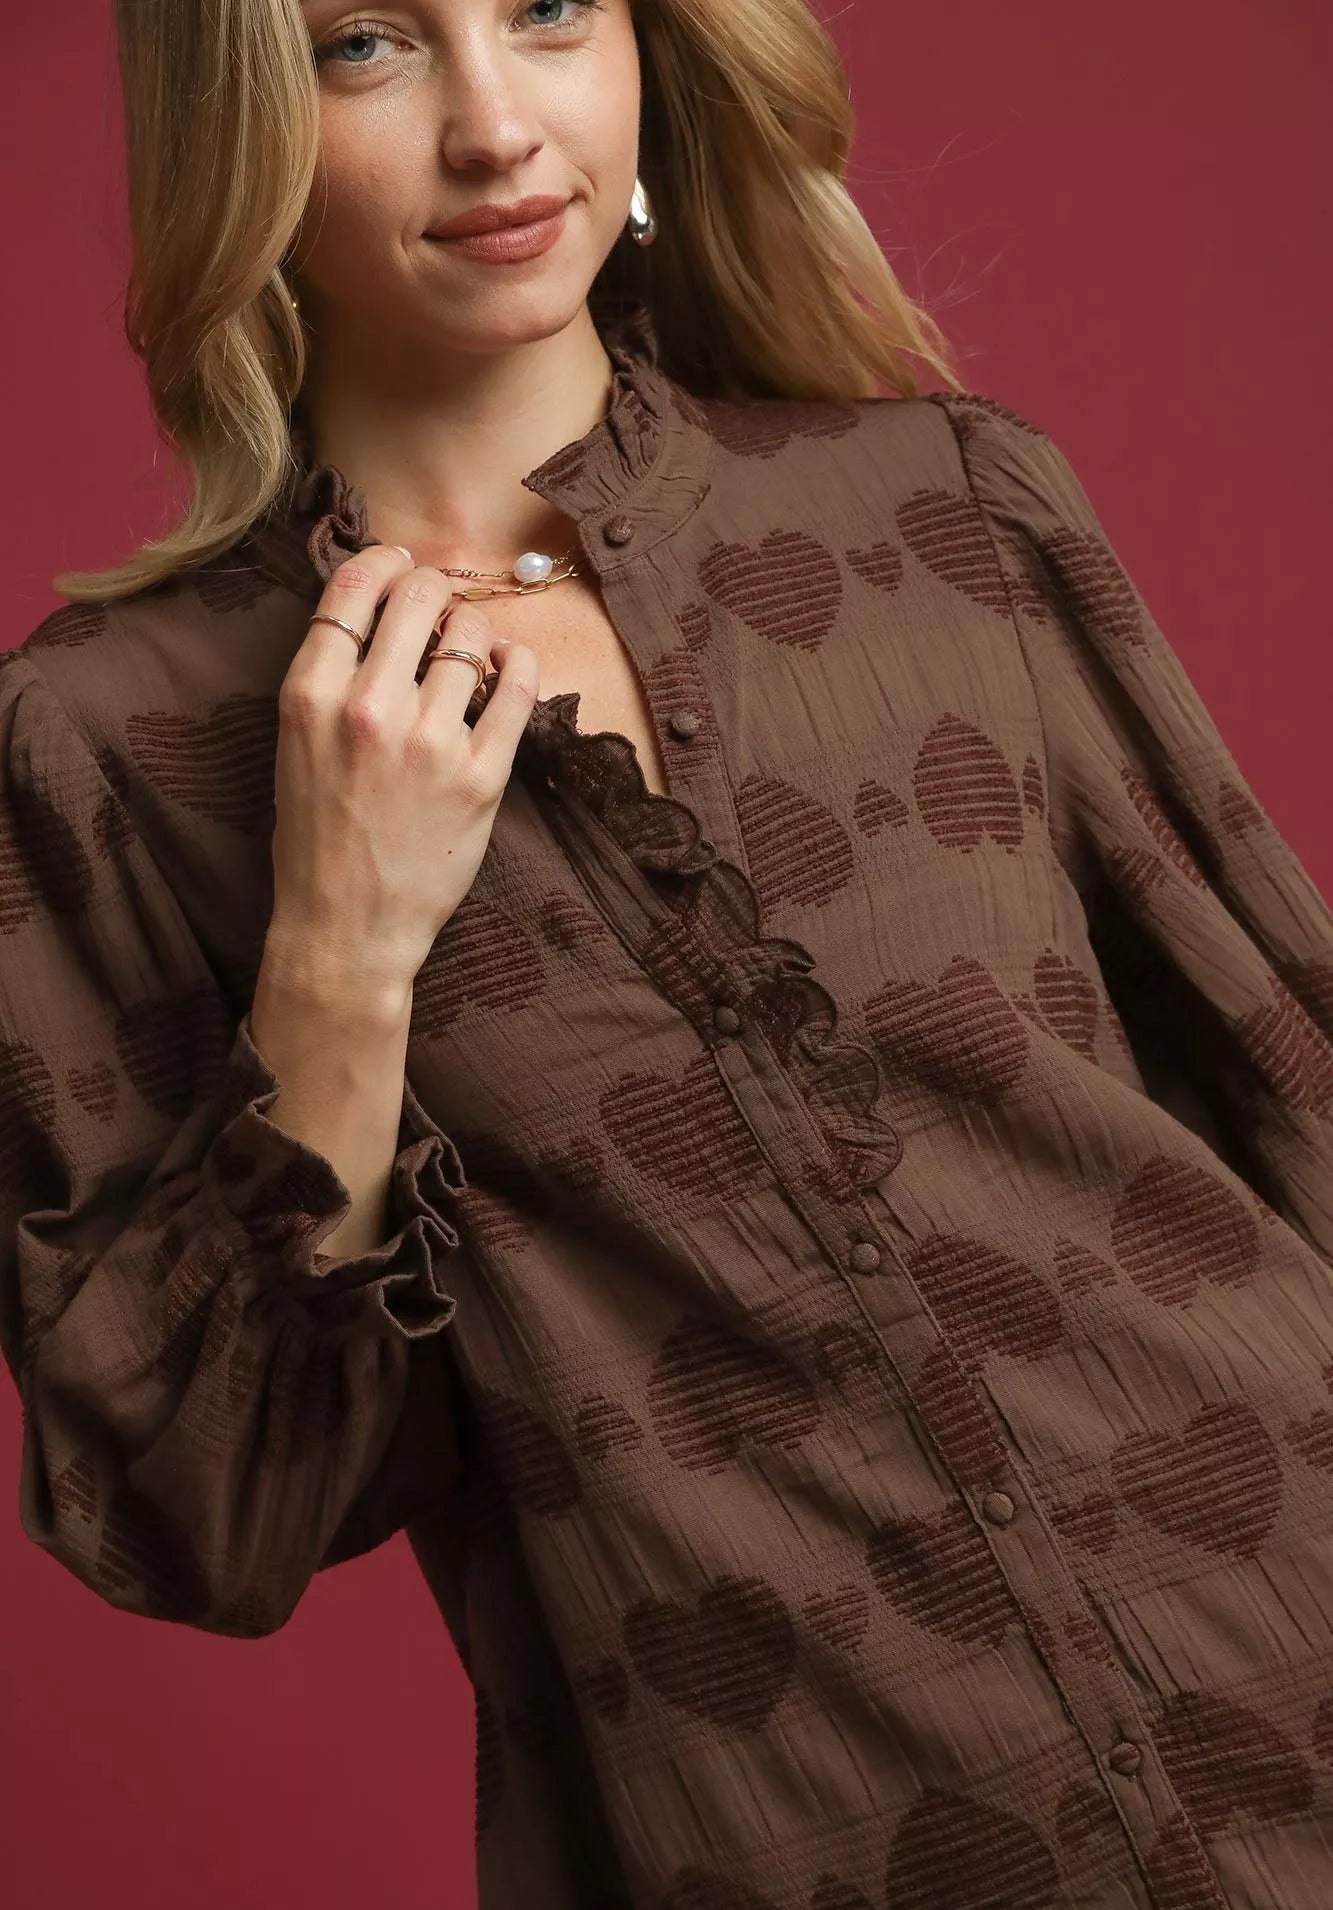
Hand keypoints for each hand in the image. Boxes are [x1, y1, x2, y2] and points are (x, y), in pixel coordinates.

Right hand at [264, 545, 538, 1000]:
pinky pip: (516, 688)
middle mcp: (368, 708)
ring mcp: (430, 742)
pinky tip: (509, 667)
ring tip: (467, 653)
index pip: (353, 586)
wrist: (347, 927)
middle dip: (434, 590)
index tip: (399, 567)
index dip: (384, 563)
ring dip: (474, 633)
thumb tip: (380, 612)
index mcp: (310, 695)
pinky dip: (517, 664)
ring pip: (471, 637)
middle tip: (441, 607)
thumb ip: (331, 678)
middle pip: (418, 598)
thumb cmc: (316, 838)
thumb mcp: (297, 745)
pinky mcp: (481, 776)